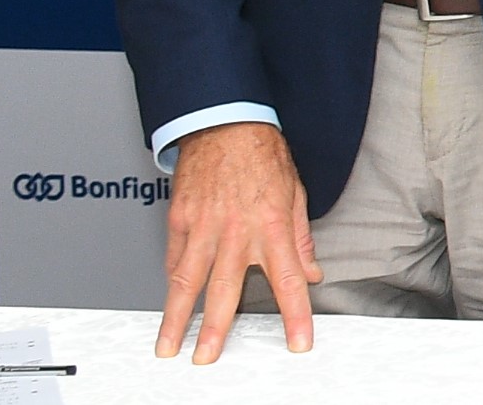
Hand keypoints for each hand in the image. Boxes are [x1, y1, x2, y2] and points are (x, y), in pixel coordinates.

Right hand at [155, 121, 320, 363]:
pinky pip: (174, 258)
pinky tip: (171, 303)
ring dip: (178, 318)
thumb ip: (301, 239)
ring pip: (187, 281)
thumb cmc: (263, 155)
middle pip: (226, 290)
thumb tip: (312, 273)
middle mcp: (237, 231)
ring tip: (170, 345)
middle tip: (207, 358)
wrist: (225, 123)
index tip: (298, 342)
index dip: (296, 315)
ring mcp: (203, 227)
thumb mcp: (296, 194)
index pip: (290, 280)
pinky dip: (172, 283)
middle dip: (216, 329)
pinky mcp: (179, 219)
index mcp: (273, 226)